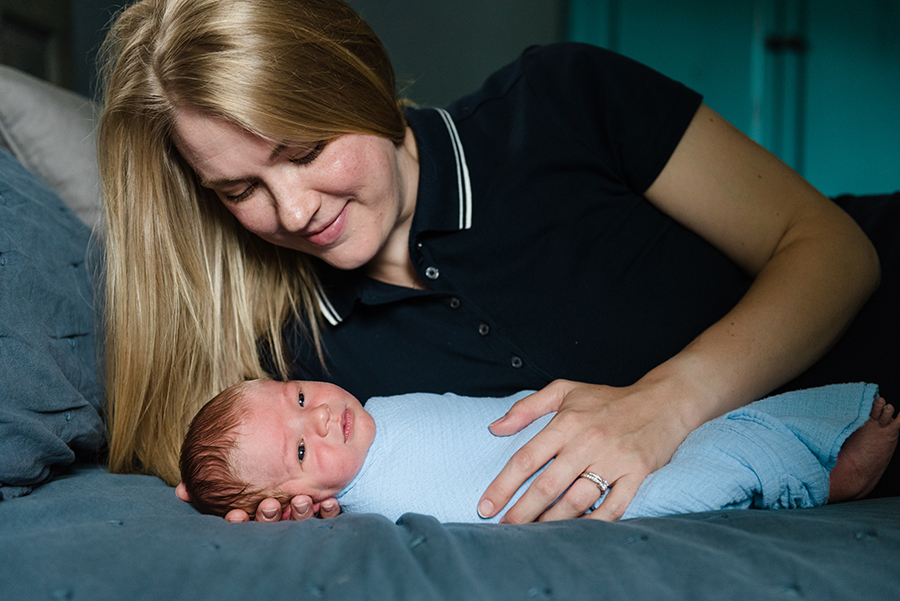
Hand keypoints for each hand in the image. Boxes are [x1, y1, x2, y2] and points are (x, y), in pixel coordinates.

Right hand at [175, 483, 340, 522]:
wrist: (299, 465)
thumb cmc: (258, 477)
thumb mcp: (232, 480)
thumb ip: (210, 486)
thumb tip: (181, 490)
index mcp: (255, 514)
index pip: (246, 523)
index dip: (241, 522)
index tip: (236, 515)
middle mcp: (279, 518)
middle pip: (274, 524)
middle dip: (270, 517)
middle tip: (270, 505)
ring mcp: (301, 518)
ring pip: (301, 521)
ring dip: (300, 512)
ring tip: (301, 500)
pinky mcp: (325, 514)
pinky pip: (329, 518)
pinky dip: (330, 511)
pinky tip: (330, 502)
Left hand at [478, 379, 692, 522]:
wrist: (663, 401)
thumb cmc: (608, 398)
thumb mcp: (564, 390)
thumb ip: (526, 408)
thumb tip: (495, 428)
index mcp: (566, 423)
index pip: (526, 458)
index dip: (503, 485)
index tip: (486, 506)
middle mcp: (587, 442)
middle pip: (547, 485)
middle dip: (522, 512)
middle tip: (505, 530)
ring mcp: (613, 460)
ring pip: (577, 500)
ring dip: (552, 522)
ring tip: (534, 536)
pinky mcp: (636, 474)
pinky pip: (613, 507)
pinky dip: (594, 523)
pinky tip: (575, 532)